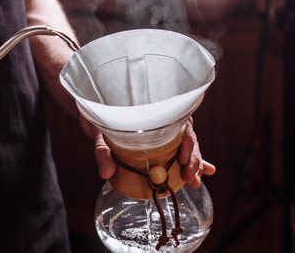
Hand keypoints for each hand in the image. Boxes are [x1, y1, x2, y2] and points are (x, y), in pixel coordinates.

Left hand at [84, 116, 215, 186]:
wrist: (94, 112)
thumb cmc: (100, 117)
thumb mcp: (100, 133)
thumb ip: (103, 151)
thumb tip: (106, 173)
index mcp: (157, 113)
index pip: (182, 127)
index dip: (188, 145)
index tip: (185, 161)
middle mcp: (165, 121)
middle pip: (188, 139)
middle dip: (193, 161)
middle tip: (191, 179)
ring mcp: (165, 132)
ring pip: (186, 147)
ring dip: (193, 165)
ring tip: (195, 182)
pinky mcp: (161, 143)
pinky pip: (178, 153)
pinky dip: (190, 163)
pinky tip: (200, 176)